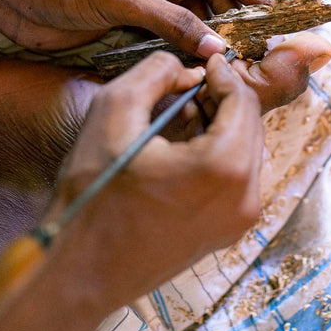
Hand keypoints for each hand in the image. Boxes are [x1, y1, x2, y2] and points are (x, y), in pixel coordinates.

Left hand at [0, 0, 271, 54]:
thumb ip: (171, 21)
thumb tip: (217, 48)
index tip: (272, 12)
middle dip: (235, 15)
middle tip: (262, 43)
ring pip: (196, 14)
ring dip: (214, 35)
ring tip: (243, 58)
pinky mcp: (137, 18)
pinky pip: (174, 32)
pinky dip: (190, 46)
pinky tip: (209, 63)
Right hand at [0, 52, 264, 330]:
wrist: (80, 269)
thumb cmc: (93, 193)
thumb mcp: (113, 112)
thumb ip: (154, 72)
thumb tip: (185, 66)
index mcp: (225, 166)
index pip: (243, 100)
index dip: (224, 74)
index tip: (204, 60)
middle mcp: (244, 197)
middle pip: (250, 126)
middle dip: (224, 99)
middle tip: (191, 83)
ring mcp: (238, 221)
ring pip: (245, 152)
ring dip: (221, 126)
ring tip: (184, 112)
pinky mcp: (225, 234)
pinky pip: (235, 179)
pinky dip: (218, 154)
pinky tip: (183, 146)